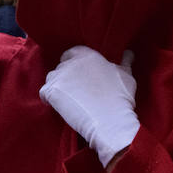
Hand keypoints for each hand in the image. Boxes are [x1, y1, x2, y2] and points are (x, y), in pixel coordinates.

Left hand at [39, 46, 139, 167]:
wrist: (110, 120)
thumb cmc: (120, 98)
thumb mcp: (127, 76)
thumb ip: (124, 62)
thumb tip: (128, 53)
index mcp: (88, 55)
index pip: (72, 52)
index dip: (73, 63)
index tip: (78, 74)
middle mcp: (71, 62)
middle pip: (62, 66)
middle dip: (67, 76)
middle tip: (75, 90)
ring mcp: (59, 76)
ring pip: (52, 78)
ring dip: (58, 86)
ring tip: (68, 99)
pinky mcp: (51, 91)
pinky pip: (44, 93)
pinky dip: (49, 99)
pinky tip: (59, 107)